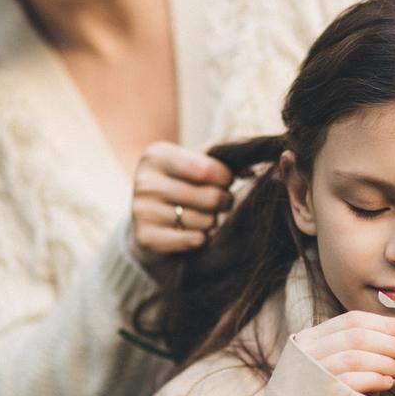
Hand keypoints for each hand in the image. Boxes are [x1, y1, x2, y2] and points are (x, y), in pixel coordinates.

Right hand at [129, 141, 233, 267]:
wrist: (150, 229)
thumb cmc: (182, 190)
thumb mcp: (196, 164)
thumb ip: (223, 156)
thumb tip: (252, 168)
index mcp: (157, 156)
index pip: (207, 169)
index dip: (226, 178)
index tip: (225, 182)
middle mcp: (145, 181)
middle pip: (210, 197)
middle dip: (223, 202)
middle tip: (219, 204)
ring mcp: (142, 211)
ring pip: (204, 221)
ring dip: (211, 223)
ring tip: (202, 219)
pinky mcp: (146, 238)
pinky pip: (192, 240)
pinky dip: (200, 240)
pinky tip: (193, 235)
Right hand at [295, 311, 394, 394]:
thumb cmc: (338, 393)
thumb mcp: (361, 365)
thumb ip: (389, 344)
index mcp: (315, 337)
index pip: (354, 320)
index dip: (388, 324)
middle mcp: (307, 351)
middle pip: (356, 336)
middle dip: (393, 344)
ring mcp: (311, 374)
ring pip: (354, 357)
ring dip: (387, 362)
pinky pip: (349, 382)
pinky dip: (374, 379)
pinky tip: (388, 384)